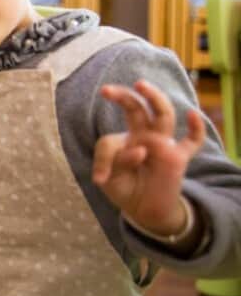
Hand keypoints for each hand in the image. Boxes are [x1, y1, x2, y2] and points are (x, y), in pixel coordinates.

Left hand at [93, 80, 204, 236]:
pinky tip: (192, 115)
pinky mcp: (178, 157)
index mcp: (124, 140)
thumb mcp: (109, 180)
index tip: (100, 179)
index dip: (103, 159)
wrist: (144, 210)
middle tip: (107, 90)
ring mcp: (162, 144)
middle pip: (137, 109)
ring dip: (153, 98)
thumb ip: (115, 162)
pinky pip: (192, 141)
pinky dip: (196, 128)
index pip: (110, 140)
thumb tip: (140, 150)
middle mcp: (143, 136)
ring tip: (140, 85)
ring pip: (162, 115)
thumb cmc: (124, 188)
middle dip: (123, 97)